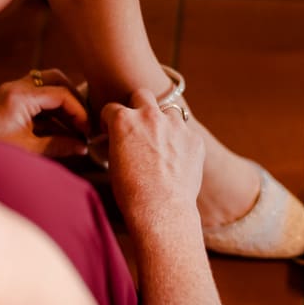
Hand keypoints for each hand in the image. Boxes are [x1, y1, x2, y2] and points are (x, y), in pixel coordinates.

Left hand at [0, 69, 89, 157]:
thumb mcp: (30, 150)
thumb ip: (59, 145)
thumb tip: (82, 147)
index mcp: (19, 97)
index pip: (60, 93)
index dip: (79, 112)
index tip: (87, 130)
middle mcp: (15, 87)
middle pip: (55, 79)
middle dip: (73, 99)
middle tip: (83, 121)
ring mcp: (11, 92)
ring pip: (46, 86)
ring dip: (62, 104)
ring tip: (75, 127)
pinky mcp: (9, 101)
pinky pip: (36, 97)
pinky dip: (50, 110)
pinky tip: (60, 130)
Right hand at [101, 89, 204, 233]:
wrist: (161, 210)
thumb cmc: (132, 192)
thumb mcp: (114, 162)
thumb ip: (118, 141)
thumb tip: (122, 139)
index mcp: (124, 120)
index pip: (111, 108)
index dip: (109, 120)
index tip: (111, 129)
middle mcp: (150, 115)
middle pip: (142, 95)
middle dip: (138, 106)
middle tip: (138, 124)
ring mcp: (175, 125)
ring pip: (168, 112)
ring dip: (164, 123)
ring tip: (162, 145)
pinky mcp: (194, 138)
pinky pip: (186, 133)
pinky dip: (181, 142)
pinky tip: (177, 161)